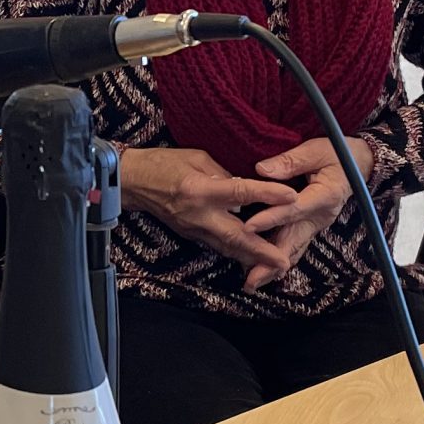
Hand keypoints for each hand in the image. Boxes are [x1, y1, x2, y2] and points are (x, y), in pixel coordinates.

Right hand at [118, 147, 300, 278]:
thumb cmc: (163, 164)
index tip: (291, 197)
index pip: (240, 192)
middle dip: (262, 251)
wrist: (132, 182)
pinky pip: (218, 245)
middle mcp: (199, 214)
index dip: (267, 195)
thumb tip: (245, 186)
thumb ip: (223, 173)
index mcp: (200, 189)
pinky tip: (252, 257)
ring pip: (228, 247)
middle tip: (284, 261)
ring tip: (275, 266)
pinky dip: (237, 252)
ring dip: (252, 258)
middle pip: (236, 236)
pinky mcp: (191, 234)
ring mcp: (194, 228)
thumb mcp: (197, 157)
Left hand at [240, 137, 374, 292]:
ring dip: (274, 268)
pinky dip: (279, 261)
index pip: (294, 210)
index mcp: (325, 195)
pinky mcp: (310, 228)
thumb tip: (261, 169)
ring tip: (252, 283)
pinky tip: (264, 273)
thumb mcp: (315, 150)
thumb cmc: (337, 154)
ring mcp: (316, 225)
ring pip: (294, 250)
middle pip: (294, 242)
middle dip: (272, 262)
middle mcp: (321, 216)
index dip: (271, 218)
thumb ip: (290, 161)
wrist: (359, 166)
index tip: (249, 227)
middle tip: (251, 279)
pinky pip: (294, 247)